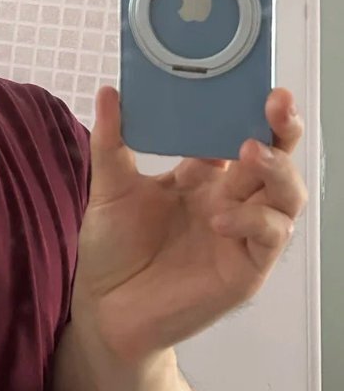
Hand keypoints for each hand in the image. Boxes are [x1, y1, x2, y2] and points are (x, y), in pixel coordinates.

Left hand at [73, 87, 307, 363]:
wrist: (105, 308)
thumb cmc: (112, 249)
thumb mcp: (109, 189)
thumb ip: (112, 142)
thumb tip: (109, 91)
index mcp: (203, 175)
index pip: (239, 133)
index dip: (252, 109)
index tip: (256, 82)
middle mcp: (231, 198)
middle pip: (275, 158)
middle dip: (282, 129)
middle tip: (275, 103)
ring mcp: (243, 232)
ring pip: (285, 195)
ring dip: (277, 170)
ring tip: (250, 152)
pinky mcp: (246, 268)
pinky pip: (269, 237)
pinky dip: (253, 220)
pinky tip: (221, 216)